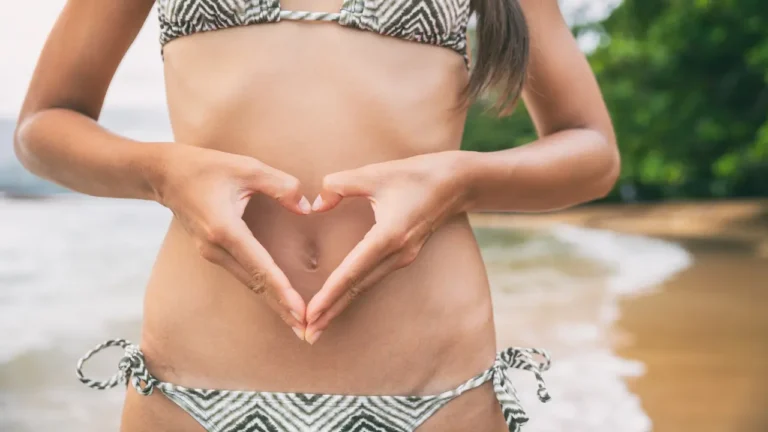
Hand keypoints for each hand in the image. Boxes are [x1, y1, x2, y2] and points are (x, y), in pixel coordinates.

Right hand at [153, 144, 310, 336]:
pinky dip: (263, 289)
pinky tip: (278, 299)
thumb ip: (280, 185)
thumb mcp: (246, 167)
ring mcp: (212, 254)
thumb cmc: (205, 167)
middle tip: (307, 331)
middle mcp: (216, 248)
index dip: (282, 290)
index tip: (300, 311)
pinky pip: (243, 275)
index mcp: (225, 229)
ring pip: (249, 283)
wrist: (163, 174)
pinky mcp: (213, 252)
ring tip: (297, 322)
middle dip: (281, 308)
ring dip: (273, 302)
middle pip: (255, 284)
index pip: (260, 266)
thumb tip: (307, 207)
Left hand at [304, 151, 471, 343]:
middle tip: (307, 334)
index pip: (352, 272)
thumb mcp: (374, 173)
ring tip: (318, 324)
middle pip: (357, 289)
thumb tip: (316, 204)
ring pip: (365, 286)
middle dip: (331, 312)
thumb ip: (339, 185)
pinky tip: (340, 298)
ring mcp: (403, 257)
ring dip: (341, 305)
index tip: (310, 314)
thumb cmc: (416, 175)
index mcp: (388, 236)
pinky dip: (354, 291)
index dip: (329, 295)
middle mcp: (397, 254)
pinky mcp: (404, 255)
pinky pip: (373, 278)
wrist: (457, 183)